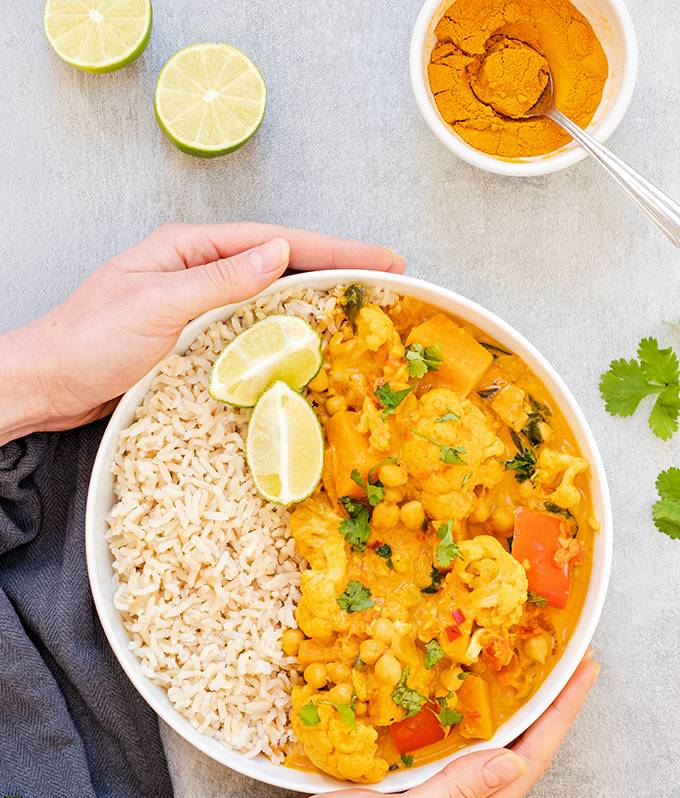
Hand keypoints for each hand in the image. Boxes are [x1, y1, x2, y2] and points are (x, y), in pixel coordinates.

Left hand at [1, 223, 403, 443]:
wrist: (47, 384)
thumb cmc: (89, 342)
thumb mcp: (158, 305)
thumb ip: (220, 280)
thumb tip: (278, 253)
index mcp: (188, 249)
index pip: (274, 241)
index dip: (332, 248)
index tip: (380, 256)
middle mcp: (195, 270)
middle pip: (278, 261)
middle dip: (333, 267)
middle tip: (386, 276)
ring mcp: (195, 302)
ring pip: (268, 294)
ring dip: (313, 297)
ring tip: (359, 305)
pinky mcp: (192, 336)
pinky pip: (249, 325)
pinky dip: (282, 329)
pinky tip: (305, 341)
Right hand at [231, 658, 598, 797]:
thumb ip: (453, 795)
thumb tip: (512, 759)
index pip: (525, 765)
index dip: (559, 717)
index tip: (581, 672)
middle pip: (513, 756)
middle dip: (544, 710)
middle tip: (561, 660)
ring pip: (481, 749)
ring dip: (508, 711)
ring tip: (523, 670)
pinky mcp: (400, 789)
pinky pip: (445, 748)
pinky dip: (461, 717)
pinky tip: (454, 695)